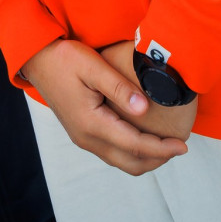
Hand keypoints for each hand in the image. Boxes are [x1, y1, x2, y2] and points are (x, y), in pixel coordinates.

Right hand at [20, 38, 188, 175]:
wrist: (36, 60)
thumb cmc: (63, 59)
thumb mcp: (93, 66)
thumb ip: (119, 88)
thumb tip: (145, 109)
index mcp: (91, 123)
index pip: (135, 145)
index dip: (162, 148)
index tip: (183, 145)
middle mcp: (87, 138)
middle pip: (130, 162)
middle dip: (158, 159)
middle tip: (179, 147)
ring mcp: (83, 138)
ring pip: (121, 161)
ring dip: (145, 158)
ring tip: (166, 145)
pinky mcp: (82, 133)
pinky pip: (112, 153)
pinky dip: (132, 152)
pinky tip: (143, 138)